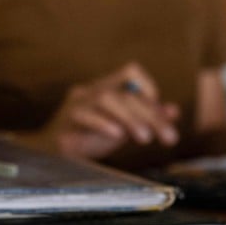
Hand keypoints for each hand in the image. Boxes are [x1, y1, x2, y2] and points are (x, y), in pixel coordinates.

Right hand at [43, 63, 179, 160]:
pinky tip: (117, 136)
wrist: (52, 152)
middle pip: (124, 92)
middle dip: (150, 115)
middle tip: (168, 137)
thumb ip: (145, 117)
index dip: (148, 88)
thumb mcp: (123, 126)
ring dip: (130, 118)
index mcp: (105, 87)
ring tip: (145, 138)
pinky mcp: (66, 120)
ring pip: (106, 98)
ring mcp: (76, 103)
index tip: (161, 115)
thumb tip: (173, 111)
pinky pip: (84, 115)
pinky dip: (103, 124)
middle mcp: (90, 90)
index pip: (130, 72)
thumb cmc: (87, 136)